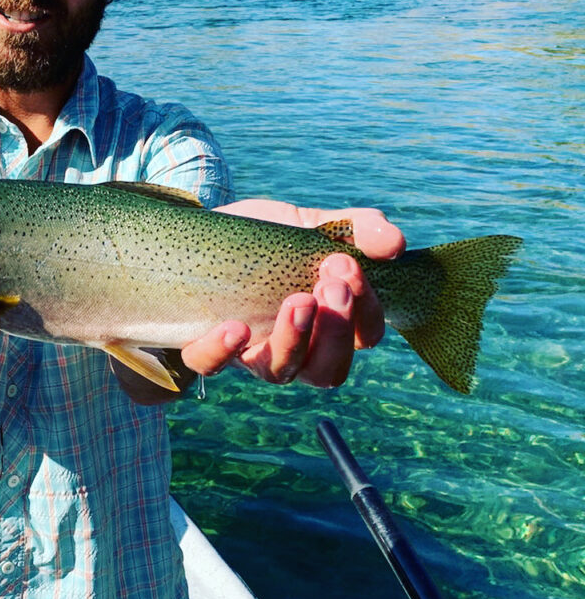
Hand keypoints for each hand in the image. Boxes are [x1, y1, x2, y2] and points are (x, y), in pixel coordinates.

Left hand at [180, 199, 405, 388]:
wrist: (205, 231)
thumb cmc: (268, 237)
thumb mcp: (313, 225)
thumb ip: (356, 229)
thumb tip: (394, 242)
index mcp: (328, 324)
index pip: (363, 335)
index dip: (365, 308)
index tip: (347, 265)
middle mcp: (294, 349)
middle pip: (328, 369)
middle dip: (336, 329)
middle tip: (329, 283)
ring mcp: (249, 353)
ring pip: (279, 373)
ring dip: (294, 341)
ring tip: (297, 301)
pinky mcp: (204, 345)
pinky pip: (211, 365)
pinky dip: (223, 351)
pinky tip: (236, 327)